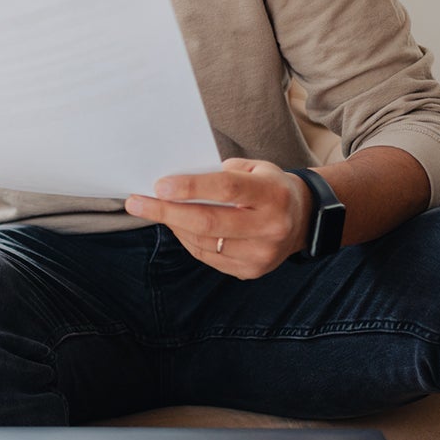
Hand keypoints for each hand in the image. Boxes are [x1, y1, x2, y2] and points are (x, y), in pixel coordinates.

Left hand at [124, 159, 311, 278]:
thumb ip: (221, 172)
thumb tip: (176, 182)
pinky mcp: (251, 271)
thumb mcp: (255, 168)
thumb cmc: (269, 186)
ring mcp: (261, 254)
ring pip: (203, 242)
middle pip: (208, 221)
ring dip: (173, 225)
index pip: (225, 189)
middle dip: (167, 212)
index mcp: (272, 194)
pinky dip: (187, 239)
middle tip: (136, 203)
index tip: (159, 185)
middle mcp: (270, 227)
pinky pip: (208, 256)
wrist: (303, 219)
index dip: (190, 187)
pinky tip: (177, 225)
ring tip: (154, 210)